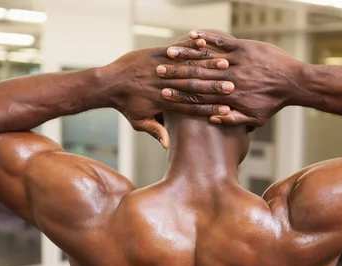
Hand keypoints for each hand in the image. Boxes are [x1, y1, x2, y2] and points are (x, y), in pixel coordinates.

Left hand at [106, 43, 233, 147]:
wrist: (108, 83)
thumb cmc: (125, 105)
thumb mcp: (139, 122)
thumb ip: (156, 131)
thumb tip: (168, 146)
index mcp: (163, 103)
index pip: (191, 108)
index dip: (209, 109)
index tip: (227, 110)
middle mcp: (164, 85)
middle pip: (194, 88)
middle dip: (214, 88)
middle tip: (233, 87)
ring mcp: (160, 68)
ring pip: (188, 67)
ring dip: (207, 66)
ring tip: (225, 65)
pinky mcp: (155, 54)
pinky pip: (175, 50)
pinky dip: (189, 47)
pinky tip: (204, 44)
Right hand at [157, 31, 303, 127]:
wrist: (295, 82)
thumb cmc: (274, 103)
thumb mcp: (255, 118)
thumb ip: (234, 120)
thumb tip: (213, 120)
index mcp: (230, 98)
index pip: (200, 97)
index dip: (180, 95)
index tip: (163, 94)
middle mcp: (230, 79)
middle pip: (198, 77)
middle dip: (176, 74)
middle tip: (158, 72)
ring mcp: (237, 62)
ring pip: (206, 59)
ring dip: (186, 55)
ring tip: (168, 53)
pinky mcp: (244, 48)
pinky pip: (221, 42)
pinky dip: (207, 39)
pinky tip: (193, 36)